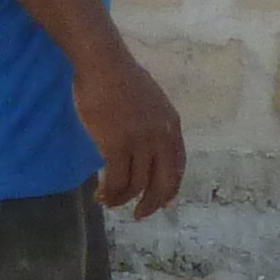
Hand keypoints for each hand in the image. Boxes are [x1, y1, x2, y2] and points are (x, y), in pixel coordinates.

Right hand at [74, 40, 186, 219]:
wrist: (103, 64)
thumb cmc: (120, 78)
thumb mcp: (150, 101)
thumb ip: (154, 124)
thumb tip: (149, 146)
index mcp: (171, 125)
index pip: (178, 166)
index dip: (171, 188)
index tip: (165, 203)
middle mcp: (161, 136)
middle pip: (163, 181)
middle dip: (152, 202)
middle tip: (140, 215)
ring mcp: (140, 142)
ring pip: (136, 184)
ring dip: (123, 199)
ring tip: (110, 202)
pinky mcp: (117, 145)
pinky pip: (117, 180)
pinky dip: (110, 193)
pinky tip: (101, 195)